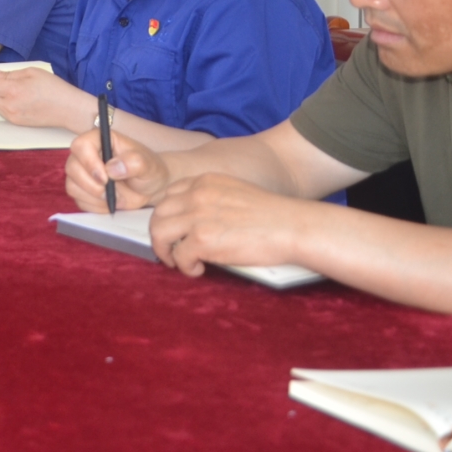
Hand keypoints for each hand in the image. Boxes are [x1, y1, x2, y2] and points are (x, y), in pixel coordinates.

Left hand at [0, 67, 87, 128]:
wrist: (69, 110)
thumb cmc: (54, 88)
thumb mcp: (33, 72)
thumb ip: (9, 73)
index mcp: (13, 90)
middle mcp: (9, 105)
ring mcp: (12, 116)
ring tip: (10, 90)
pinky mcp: (16, 123)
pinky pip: (1, 112)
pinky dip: (2, 104)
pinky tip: (16, 99)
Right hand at [65, 129, 170, 212]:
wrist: (150, 188)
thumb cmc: (149, 170)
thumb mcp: (148, 165)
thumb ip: (133, 162)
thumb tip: (113, 168)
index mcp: (101, 140)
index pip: (81, 145)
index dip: (88, 162)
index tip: (105, 178)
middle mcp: (87, 155)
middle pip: (72, 167)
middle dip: (91, 185)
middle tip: (110, 192)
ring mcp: (82, 173)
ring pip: (72, 186)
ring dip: (94, 197)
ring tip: (115, 197)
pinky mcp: (82, 190)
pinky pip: (79, 200)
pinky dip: (96, 206)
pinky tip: (111, 203)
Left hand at [149, 173, 308, 275]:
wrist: (293, 227)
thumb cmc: (272, 215)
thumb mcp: (234, 193)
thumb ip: (211, 200)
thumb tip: (192, 221)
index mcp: (204, 181)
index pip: (168, 196)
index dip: (168, 216)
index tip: (175, 230)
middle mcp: (196, 195)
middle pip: (158, 215)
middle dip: (161, 235)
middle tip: (172, 250)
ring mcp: (197, 216)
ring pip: (159, 234)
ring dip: (165, 252)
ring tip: (179, 262)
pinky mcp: (202, 239)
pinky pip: (179, 257)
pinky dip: (185, 267)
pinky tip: (198, 269)